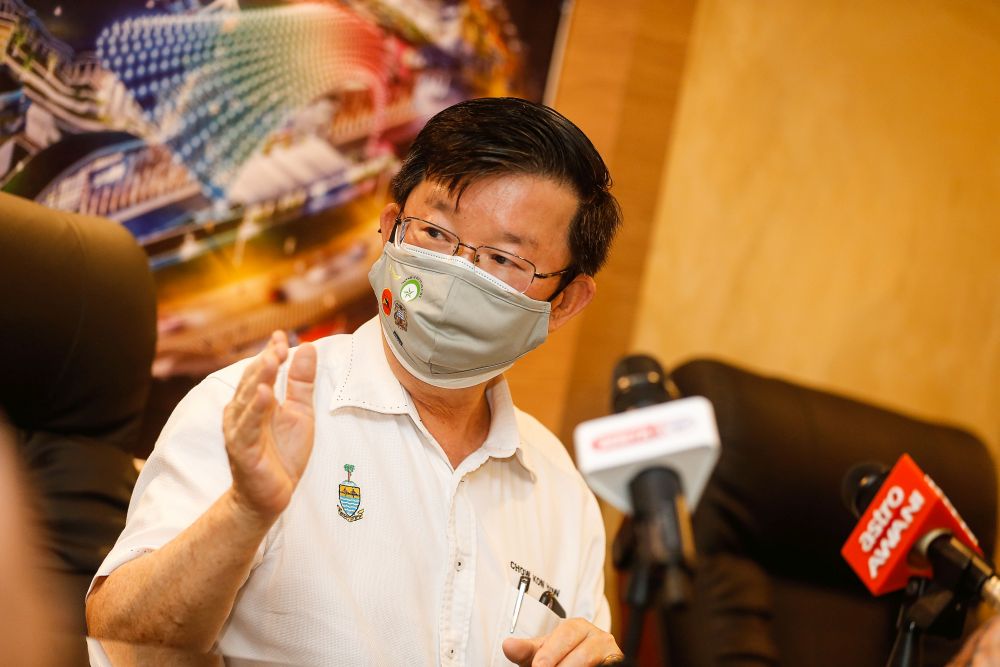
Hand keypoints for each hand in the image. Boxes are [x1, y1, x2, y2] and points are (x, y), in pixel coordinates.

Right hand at [223, 331, 316, 524]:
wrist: (271, 495)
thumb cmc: (282, 452)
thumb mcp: (300, 412)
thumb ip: (302, 382)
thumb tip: (307, 348)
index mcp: (255, 401)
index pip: (261, 370)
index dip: (271, 353)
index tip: (282, 336)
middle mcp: (242, 412)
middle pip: (253, 381)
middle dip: (266, 361)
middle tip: (279, 345)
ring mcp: (241, 431)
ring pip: (248, 400)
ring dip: (260, 379)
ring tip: (271, 361)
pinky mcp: (244, 451)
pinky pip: (248, 428)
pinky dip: (255, 411)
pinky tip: (264, 395)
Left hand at [502, 618, 623, 666]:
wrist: (584, 665)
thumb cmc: (561, 660)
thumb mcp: (543, 655)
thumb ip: (528, 651)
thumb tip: (508, 645)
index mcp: (577, 627)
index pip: (565, 634)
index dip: (550, 652)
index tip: (538, 666)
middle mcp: (598, 637)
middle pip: (583, 652)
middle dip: (563, 666)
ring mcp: (611, 652)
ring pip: (592, 660)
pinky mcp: (618, 661)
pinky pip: (607, 666)